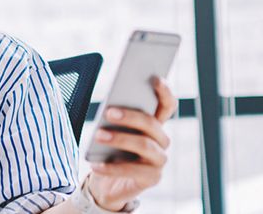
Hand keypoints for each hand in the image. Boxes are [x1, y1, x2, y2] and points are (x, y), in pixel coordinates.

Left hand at [86, 77, 177, 210]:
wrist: (107, 184)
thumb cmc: (109, 151)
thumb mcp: (111, 131)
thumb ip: (115, 118)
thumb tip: (110, 106)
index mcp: (154, 124)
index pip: (167, 106)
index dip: (164, 92)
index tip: (154, 78)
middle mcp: (161, 140)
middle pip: (151, 124)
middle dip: (130, 116)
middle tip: (108, 112)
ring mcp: (159, 160)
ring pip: (144, 145)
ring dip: (120, 139)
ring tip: (98, 135)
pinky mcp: (152, 178)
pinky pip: (132, 171)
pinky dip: (111, 167)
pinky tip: (95, 164)